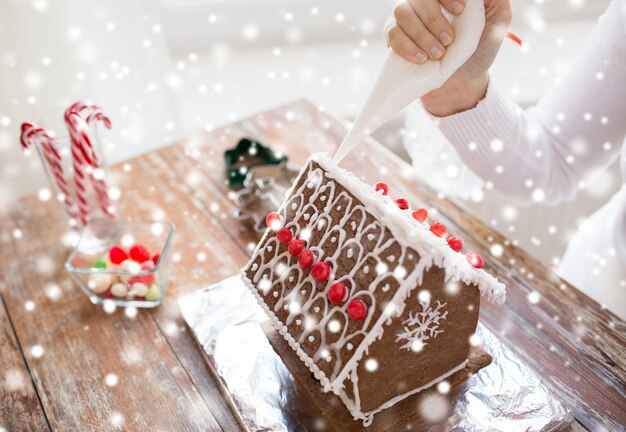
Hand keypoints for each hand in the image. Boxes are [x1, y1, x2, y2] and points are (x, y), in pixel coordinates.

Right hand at [386, 0, 511, 115]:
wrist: (461, 83)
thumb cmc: (480, 52)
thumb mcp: (497, 25)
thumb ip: (495, 2)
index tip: (460, 10)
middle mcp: (424, 2)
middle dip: (433, 19)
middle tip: (449, 41)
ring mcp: (407, 17)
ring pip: (402, 12)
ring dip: (420, 34)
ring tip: (437, 54)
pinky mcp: (394, 36)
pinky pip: (391, 33)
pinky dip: (406, 46)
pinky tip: (421, 59)